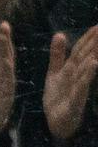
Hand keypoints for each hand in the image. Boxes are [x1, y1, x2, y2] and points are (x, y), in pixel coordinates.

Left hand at [44, 24, 97, 140]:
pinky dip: (86, 77)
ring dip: (92, 59)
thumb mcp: (54, 73)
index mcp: (71, 69)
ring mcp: (77, 87)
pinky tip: (92, 66)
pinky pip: (81, 88)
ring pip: (85, 71)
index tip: (97, 25)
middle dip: (94, 44)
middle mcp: (77, 76)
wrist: (57, 122)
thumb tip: (59, 33)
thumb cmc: (58, 96)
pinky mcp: (75, 100)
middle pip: (86, 58)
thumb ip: (57, 55)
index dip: (87, 38)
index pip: (80, 50)